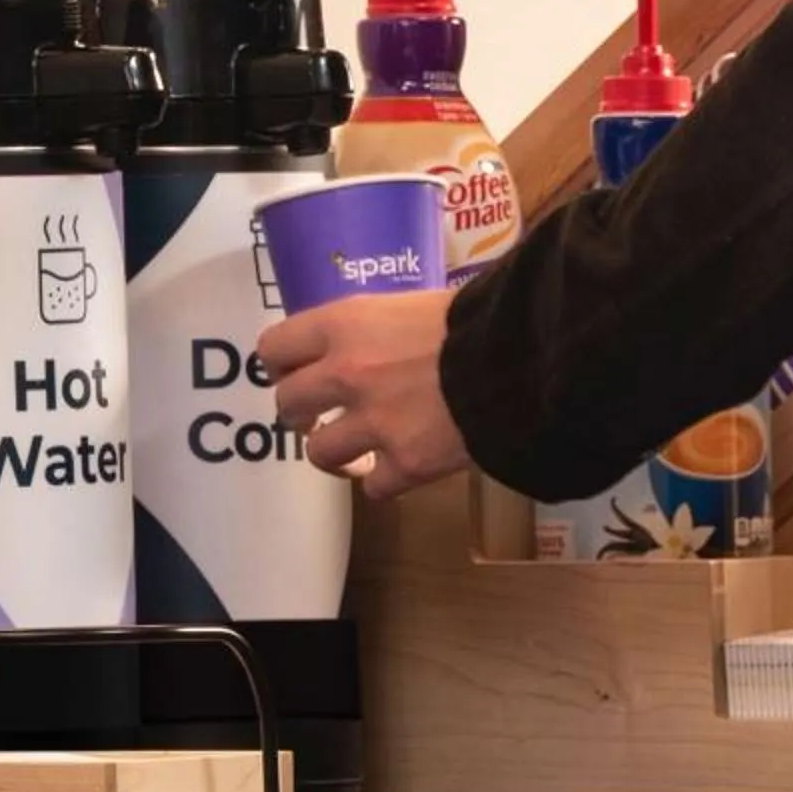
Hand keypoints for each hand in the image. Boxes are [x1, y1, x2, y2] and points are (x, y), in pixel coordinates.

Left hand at [257, 289, 471, 498]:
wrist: (519, 360)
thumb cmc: (473, 318)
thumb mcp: (412, 304)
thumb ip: (377, 327)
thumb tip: (374, 338)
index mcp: (344, 325)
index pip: (273, 348)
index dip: (280, 364)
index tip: (294, 371)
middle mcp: (346, 375)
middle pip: (286, 404)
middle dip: (300, 412)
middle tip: (321, 414)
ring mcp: (373, 424)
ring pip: (319, 453)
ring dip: (336, 453)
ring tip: (356, 450)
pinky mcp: (405, 465)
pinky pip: (374, 487)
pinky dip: (386, 481)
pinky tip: (402, 469)